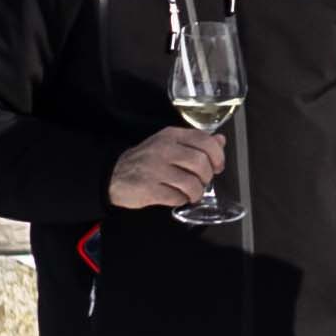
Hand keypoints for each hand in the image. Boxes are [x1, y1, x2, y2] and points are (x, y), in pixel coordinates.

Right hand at [103, 117, 228, 211]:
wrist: (114, 174)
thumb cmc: (147, 160)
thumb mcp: (170, 144)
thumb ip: (196, 142)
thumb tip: (221, 140)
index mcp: (171, 135)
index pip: (204, 140)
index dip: (217, 156)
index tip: (217, 166)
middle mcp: (163, 149)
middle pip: (200, 163)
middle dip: (207, 177)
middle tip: (202, 182)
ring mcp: (155, 169)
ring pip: (191, 183)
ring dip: (196, 192)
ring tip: (191, 194)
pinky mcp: (149, 189)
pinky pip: (177, 198)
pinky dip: (181, 200)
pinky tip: (176, 197)